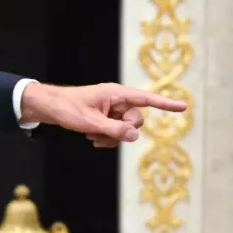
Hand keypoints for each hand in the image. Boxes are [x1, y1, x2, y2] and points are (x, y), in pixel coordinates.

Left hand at [19, 82, 187, 147]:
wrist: (48, 107)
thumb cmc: (67, 109)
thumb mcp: (90, 123)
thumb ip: (114, 130)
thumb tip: (136, 136)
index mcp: (116, 94)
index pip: (147, 99)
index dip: (166, 104)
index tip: (184, 106)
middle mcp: (117, 100)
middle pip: (136, 120)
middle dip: (122, 131)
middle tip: (101, 132)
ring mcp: (112, 110)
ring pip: (125, 129)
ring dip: (111, 137)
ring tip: (92, 136)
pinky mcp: (106, 118)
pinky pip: (115, 132)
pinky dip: (106, 138)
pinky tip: (91, 138)